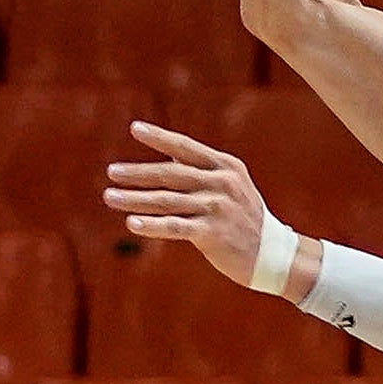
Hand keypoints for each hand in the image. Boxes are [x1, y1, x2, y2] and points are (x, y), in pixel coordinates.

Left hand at [103, 122, 290, 293]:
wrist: (272, 255)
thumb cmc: (245, 219)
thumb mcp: (231, 186)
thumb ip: (201, 169)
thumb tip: (168, 151)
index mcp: (225, 166)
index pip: (186, 148)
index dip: (160, 137)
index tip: (135, 128)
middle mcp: (221, 183)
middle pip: (171, 174)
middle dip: (138, 173)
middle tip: (111, 172)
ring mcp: (217, 207)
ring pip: (167, 200)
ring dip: (135, 199)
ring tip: (110, 197)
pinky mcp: (213, 233)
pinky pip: (175, 227)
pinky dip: (151, 225)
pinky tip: (132, 223)